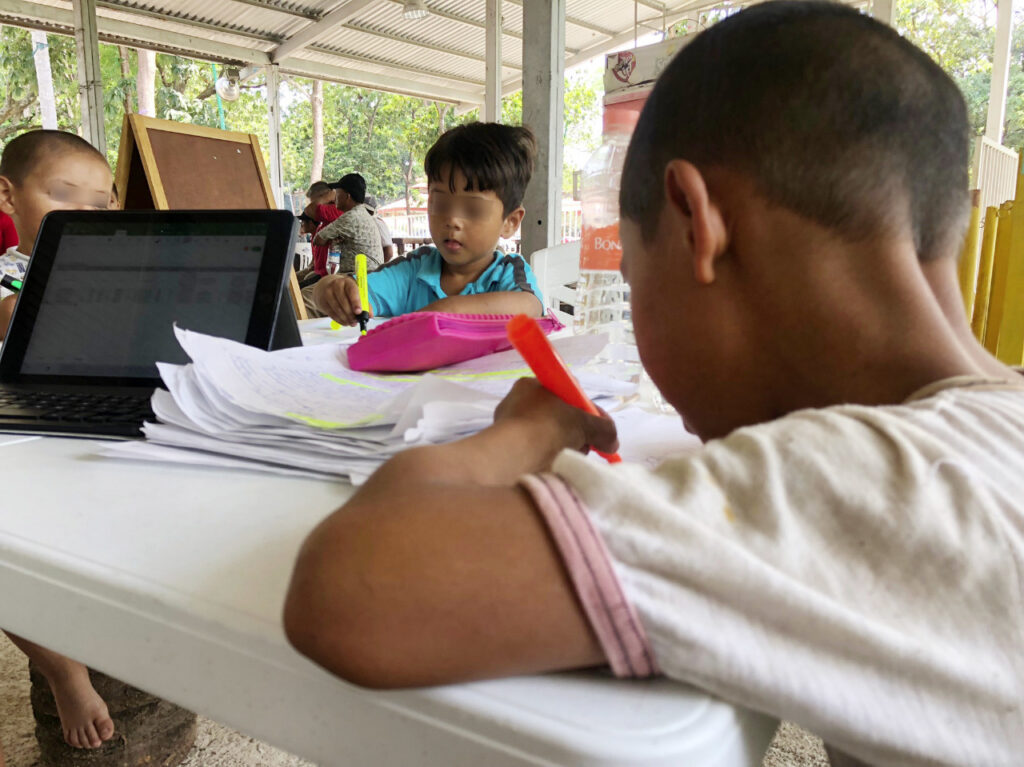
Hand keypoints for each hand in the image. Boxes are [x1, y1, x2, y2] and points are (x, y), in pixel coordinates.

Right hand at [313, 275, 373, 325]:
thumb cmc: (345, 291)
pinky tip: (345, 322)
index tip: (359, 312)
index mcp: (347, 281)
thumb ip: (364, 303)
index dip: (355, 301)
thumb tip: (370, 315)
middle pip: (343, 301)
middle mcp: (336, 285)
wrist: (326, 286)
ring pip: (337, 309)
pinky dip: (339, 320)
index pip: (352, 290)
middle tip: (356, 321)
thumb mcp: (356, 292)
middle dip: (351, 314)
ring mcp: (328, 293)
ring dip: (345, 318)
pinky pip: (331, 313)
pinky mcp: (323, 302)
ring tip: (352, 323)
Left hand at [494, 379, 618, 456]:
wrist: (517, 456)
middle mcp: (517, 402)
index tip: (596, 425)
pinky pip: (537, 452)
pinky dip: (550, 459)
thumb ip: (604, 429)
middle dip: (576, 431)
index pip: (564, 392)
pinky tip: (557, 466)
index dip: (584, 408)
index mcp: (531, 385)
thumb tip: (612, 442)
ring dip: (564, 446)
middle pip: (558, 416)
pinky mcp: (507, 450)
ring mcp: (509, 427)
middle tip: (586, 444)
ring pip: (549, 436)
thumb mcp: (585, 424)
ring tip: (572, 457)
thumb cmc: (550, 427)